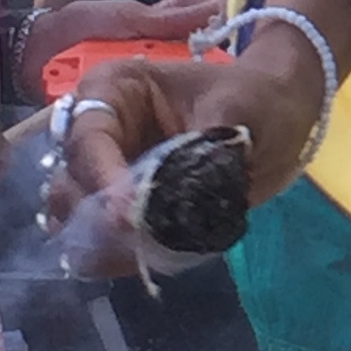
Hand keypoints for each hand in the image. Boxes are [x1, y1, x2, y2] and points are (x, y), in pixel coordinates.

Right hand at [39, 33, 328, 277]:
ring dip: (103, 242)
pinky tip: (150, 259)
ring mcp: (106, 175)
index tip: (127, 215)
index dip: (102, 179)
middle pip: (70, 185)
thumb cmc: (256, 97)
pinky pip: (102, 243)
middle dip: (98, 216)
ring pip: (74, 219)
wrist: (280, 117)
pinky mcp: (122, 210)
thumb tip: (173, 197)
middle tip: (139, 237)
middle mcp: (97, 134)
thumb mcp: (236, 110)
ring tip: (147, 249)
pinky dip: (120, 257)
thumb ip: (200, 151)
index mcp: (113, 91)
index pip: (88, 140)